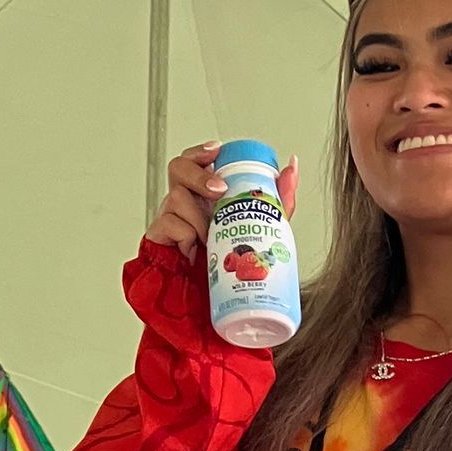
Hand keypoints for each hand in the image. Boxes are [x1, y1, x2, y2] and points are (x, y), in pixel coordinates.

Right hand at [146, 144, 297, 257]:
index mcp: (206, 195)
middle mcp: (186, 202)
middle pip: (179, 168)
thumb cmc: (231, 262)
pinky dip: (186, 236)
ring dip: (199, 217)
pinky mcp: (160, 236)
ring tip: (212, 237)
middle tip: (219, 191)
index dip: (202, 151)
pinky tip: (195, 250)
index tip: (218, 150)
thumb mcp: (262, 228)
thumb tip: (291, 167)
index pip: (197, 161)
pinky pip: (169, 224)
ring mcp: (171, 217)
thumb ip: (277, 199)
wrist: (214, 299)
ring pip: (177, 197)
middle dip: (199, 175)